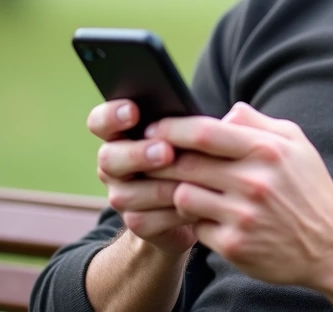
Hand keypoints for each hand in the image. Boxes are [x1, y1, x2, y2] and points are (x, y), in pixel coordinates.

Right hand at [87, 100, 198, 256]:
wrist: (201, 204)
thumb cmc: (201, 158)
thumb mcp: (199, 137)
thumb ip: (198, 123)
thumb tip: (230, 114)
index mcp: (124, 133)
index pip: (101, 120)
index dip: (112, 115)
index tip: (135, 111)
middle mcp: (115, 163)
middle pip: (109, 157)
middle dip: (137, 154)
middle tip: (166, 151)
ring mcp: (122, 194)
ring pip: (125, 193)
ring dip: (157, 188)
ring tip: (186, 184)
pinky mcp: (137, 222)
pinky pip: (144, 219)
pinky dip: (170, 214)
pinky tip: (192, 208)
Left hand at [145, 103, 332, 303]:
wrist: (331, 246)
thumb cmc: (309, 189)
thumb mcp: (295, 145)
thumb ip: (258, 123)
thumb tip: (225, 112)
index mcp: (267, 150)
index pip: (205, 132)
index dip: (172, 127)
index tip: (154, 128)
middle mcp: (254, 182)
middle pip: (186, 163)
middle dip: (161, 158)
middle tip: (148, 157)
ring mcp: (242, 216)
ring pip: (183, 195)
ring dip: (177, 190)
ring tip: (181, 186)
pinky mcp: (234, 246)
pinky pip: (195, 227)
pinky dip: (194, 221)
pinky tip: (203, 216)